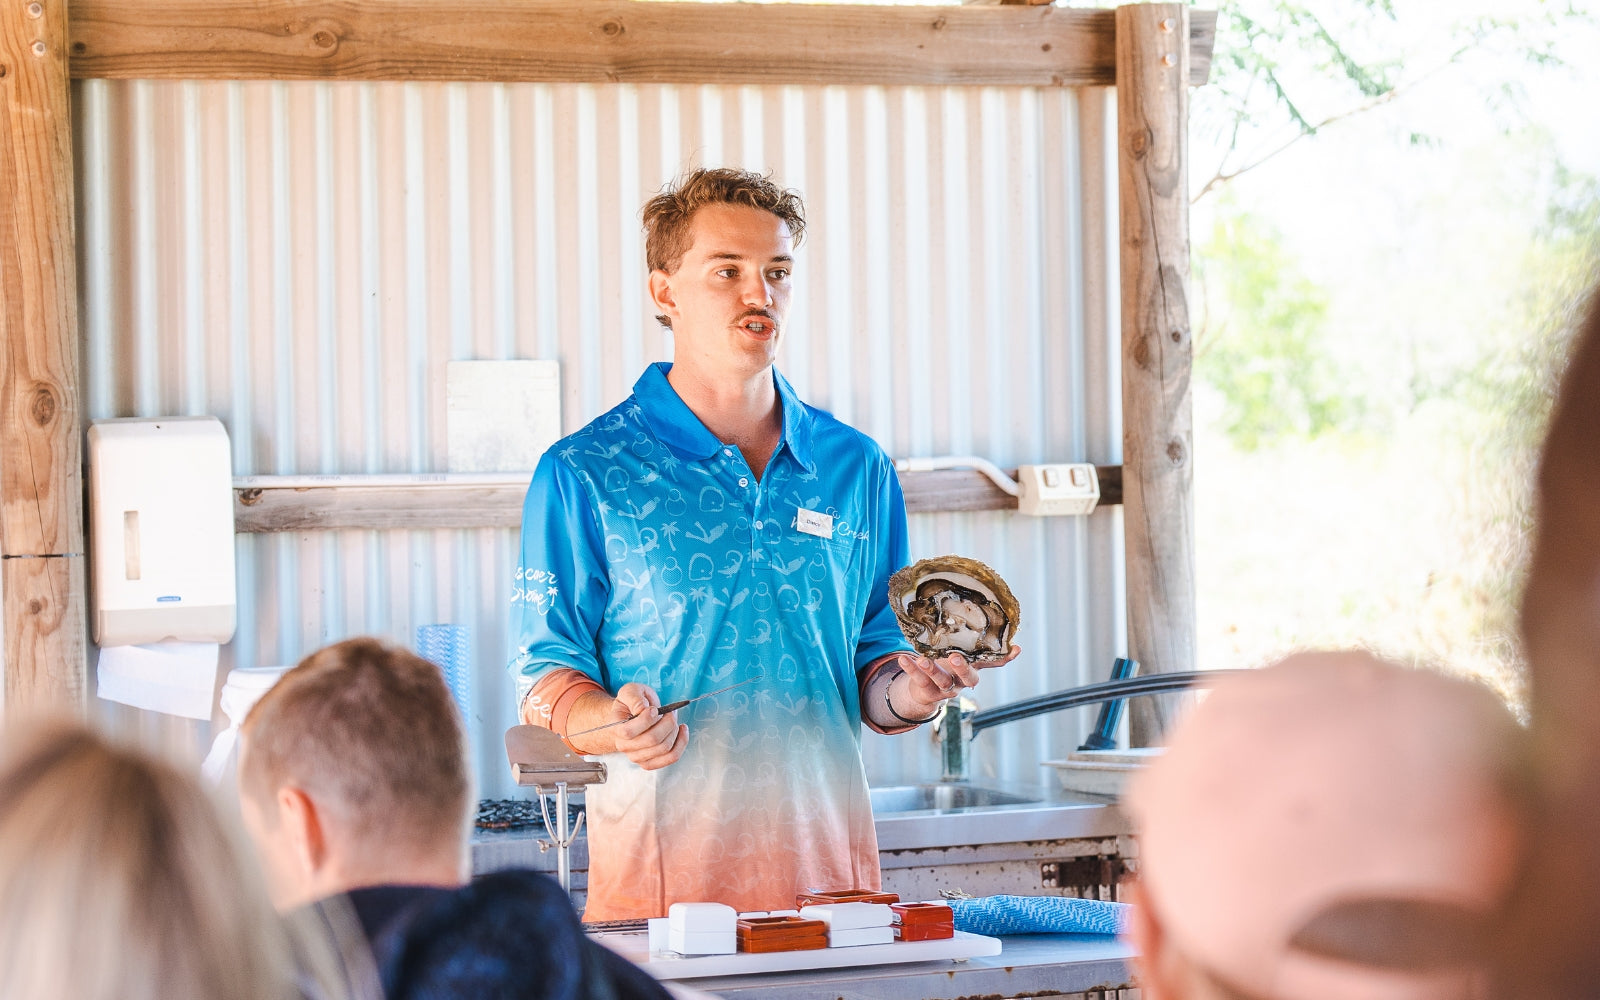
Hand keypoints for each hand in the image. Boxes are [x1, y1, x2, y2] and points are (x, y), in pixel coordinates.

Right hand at [573, 682, 688, 769]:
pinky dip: (681, 743)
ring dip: (674, 731)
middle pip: (651, 740)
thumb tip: (642, 709)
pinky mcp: (650, 762)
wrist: (632, 715)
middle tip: (670, 712)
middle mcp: (624, 746)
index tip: (655, 709)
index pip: (629, 732)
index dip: (645, 720)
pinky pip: (671, 757)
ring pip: (663, 748)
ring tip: (673, 719)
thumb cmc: (632, 703)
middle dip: (667, 723)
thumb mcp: (630, 691)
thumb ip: (634, 698)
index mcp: (616, 728)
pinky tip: (682, 730)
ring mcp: (636, 756)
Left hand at [894, 645, 1021, 718]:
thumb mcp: (956, 650)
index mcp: (973, 667)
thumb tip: (972, 606)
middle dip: (963, 668)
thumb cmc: (943, 662)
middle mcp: (963, 680)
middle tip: (955, 657)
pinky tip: (904, 658)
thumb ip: (964, 637)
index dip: (1005, 657)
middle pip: (969, 678)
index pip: (994, 663)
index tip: (1016, 647)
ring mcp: (947, 688)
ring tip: (923, 659)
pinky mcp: (929, 692)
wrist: (922, 689)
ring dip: (933, 670)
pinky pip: (920, 681)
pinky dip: (912, 669)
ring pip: (943, 681)